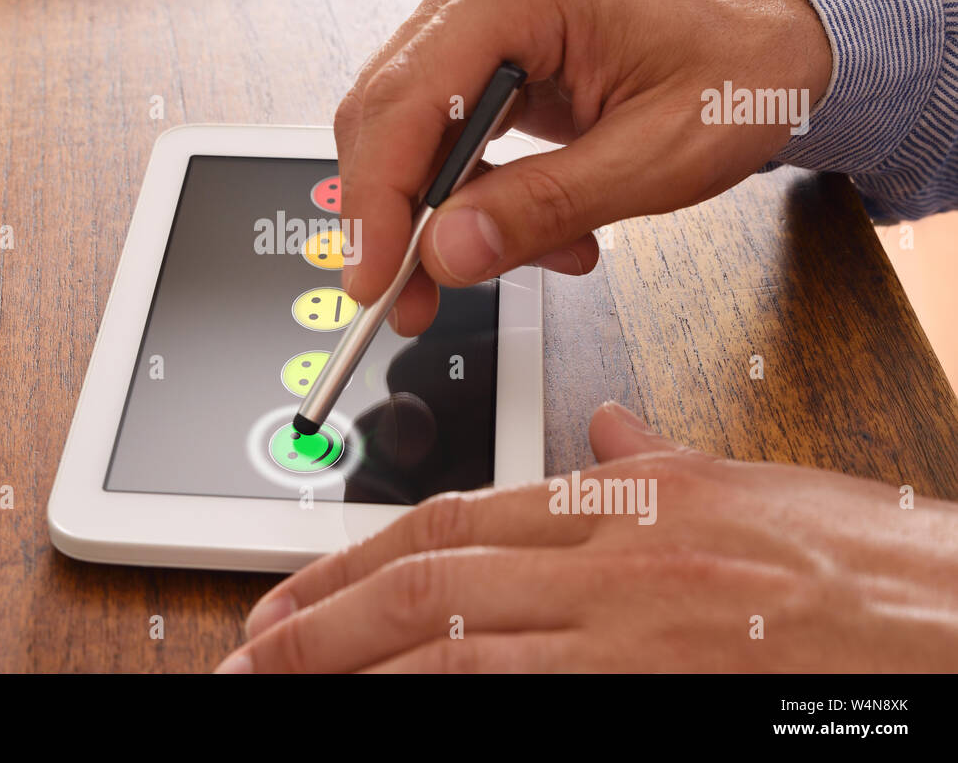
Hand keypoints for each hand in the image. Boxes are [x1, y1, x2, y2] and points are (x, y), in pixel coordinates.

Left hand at [216, 403, 957, 671]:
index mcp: (625, 498)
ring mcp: (630, 634)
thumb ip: (653, 460)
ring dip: (355, 670)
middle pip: (431, 584)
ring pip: (454, 650)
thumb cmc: (862, 563)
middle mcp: (613, 558)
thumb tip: (605, 431)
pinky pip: (518, 701)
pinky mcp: (655, 693)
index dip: (356, 555)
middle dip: (326, 618)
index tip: (296, 587)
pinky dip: (443, 706)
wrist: (949, 627)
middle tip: (255, 648)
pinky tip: (396, 712)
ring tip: (283, 685)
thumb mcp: (746, 483)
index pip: (453, 520)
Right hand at [336, 0, 832, 334]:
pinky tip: (532, 228)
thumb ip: (542, 207)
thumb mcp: (654, 159)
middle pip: (384, 115)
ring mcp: (478, 15)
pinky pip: (443, 133)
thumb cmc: (740, 71)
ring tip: (514, 261)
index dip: (375, 202)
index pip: (404, 102)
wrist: (779, 36)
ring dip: (437, 214)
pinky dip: (470, 195)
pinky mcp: (486, 49)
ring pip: (404, 132)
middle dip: (391, 219)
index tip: (374, 282)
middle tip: (410, 302)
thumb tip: (445, 254)